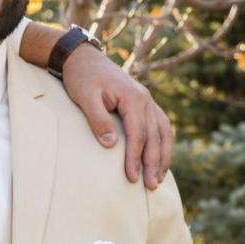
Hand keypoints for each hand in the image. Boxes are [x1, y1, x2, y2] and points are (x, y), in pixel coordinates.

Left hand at [61, 46, 172, 189]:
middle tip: (151, 186)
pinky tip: (160, 158)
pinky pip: (160, 125)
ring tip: (159, 178)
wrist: (82, 57)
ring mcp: (147, 100)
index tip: (131, 177)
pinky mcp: (144, 103)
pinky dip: (163, 143)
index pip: (138, 134)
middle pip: (155, 136)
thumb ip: (98, 120)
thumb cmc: (81, 77)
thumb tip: (111, 145)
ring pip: (163, 132)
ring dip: (163, 156)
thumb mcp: (85, 97)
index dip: (135, 157)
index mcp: (133, 97)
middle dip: (153, 163)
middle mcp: (145, 99)